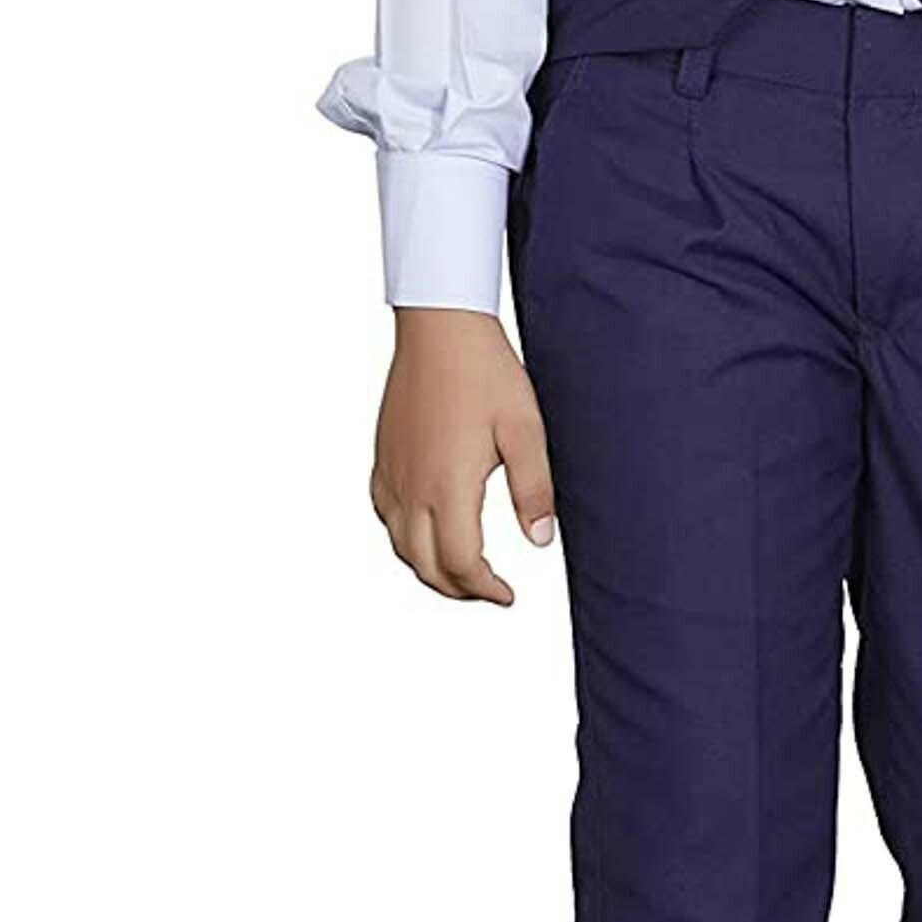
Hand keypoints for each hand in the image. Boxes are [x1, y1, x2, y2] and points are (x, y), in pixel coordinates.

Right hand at [371, 307, 557, 601]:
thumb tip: (539, 540)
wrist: (440, 327)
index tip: (507, 595)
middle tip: (489, 591)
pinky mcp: (381, 458)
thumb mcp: (525, 430)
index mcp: (447, 485)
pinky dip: (405, 538)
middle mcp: (411, 487)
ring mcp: (391, 473)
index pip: (459, 563)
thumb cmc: (485, 372)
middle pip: (424, 565)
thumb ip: (533, 490)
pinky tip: (427, 530)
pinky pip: (385, 516)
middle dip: (458, 589)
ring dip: (429, 568)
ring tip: (463, 569)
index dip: (484, 590)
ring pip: (399, 546)